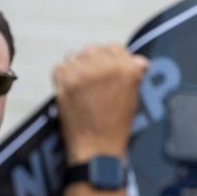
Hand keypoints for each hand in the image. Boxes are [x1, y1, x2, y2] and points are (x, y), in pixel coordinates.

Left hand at [52, 44, 147, 164]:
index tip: (107, 68)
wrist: (96, 147)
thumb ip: (133, 73)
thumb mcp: (134, 96)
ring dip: (78, 65)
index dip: (111, 58)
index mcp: (127, 68)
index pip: (115, 47)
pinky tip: (69, 87)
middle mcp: (105, 66)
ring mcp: (82, 72)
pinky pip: (59, 66)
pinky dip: (63, 74)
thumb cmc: (116, 126)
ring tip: (80, 83)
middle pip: (94, 48)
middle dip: (94, 61)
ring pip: (76, 54)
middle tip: (92, 78)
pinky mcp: (64, 81)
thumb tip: (136, 60)